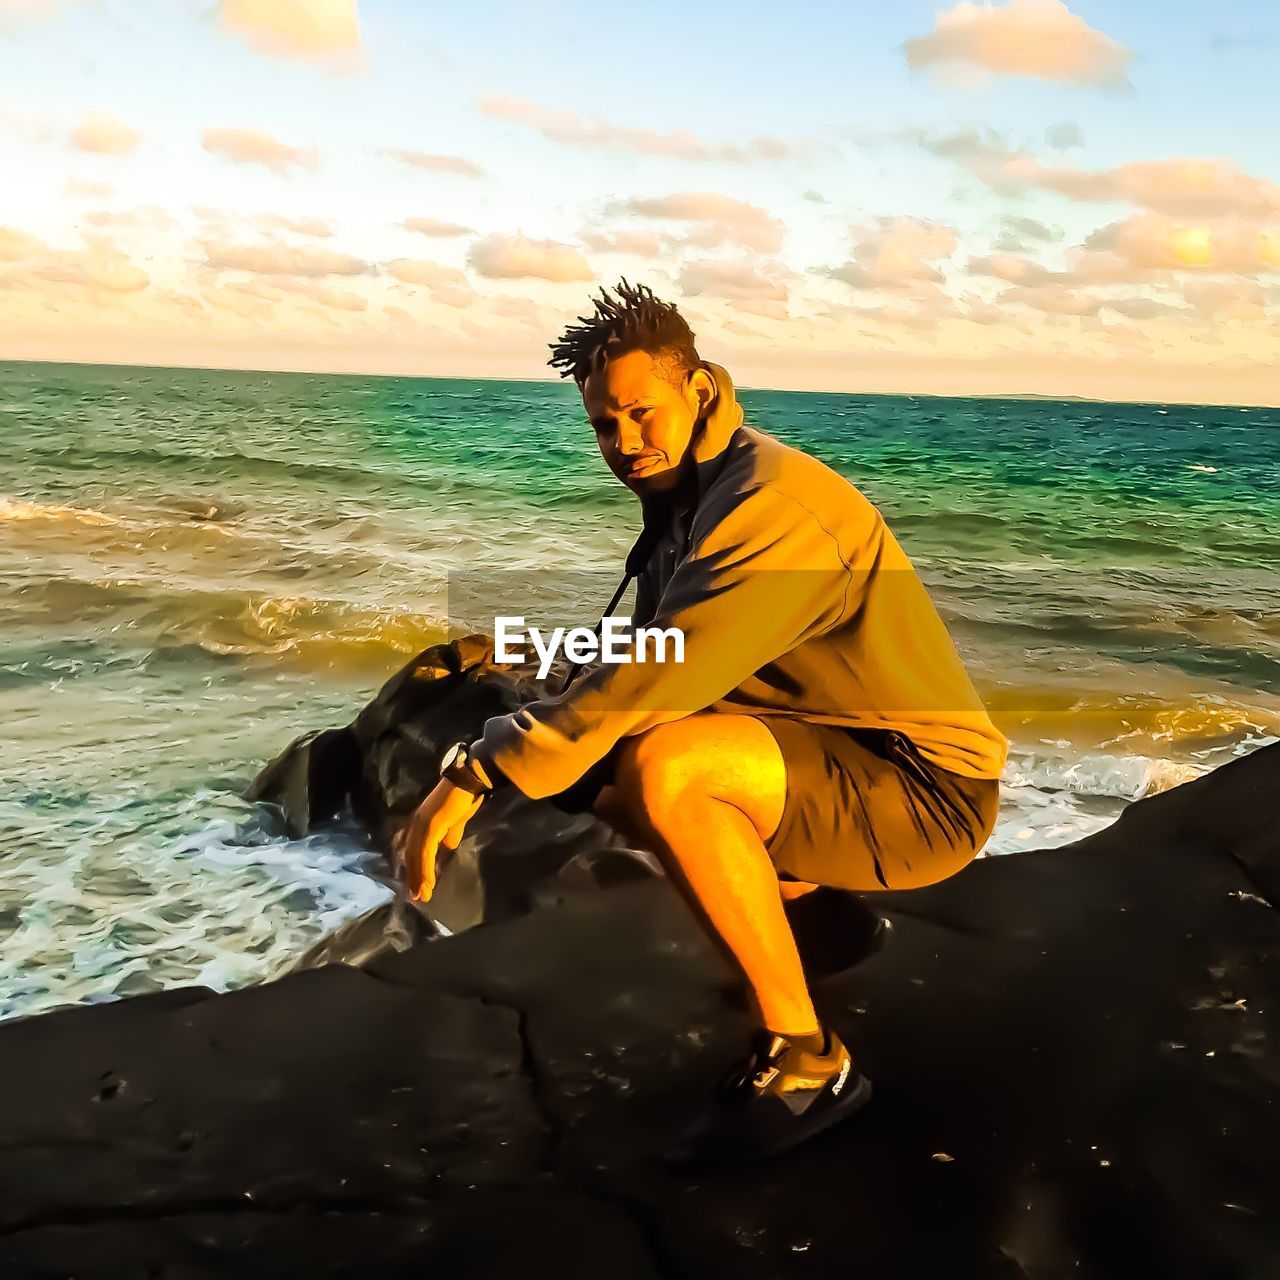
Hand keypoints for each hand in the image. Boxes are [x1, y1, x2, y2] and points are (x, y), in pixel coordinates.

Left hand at [390, 779, 483, 902]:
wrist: (469, 781)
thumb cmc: (463, 799)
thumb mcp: (454, 824)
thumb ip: (448, 837)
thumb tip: (446, 849)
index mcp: (419, 824)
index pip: (412, 851)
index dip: (414, 870)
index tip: (417, 888)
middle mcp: (415, 824)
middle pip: (410, 856)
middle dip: (413, 879)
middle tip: (417, 898)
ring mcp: (421, 824)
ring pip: (415, 857)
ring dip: (418, 878)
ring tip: (421, 896)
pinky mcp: (430, 826)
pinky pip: (425, 852)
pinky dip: (425, 869)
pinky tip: (428, 883)